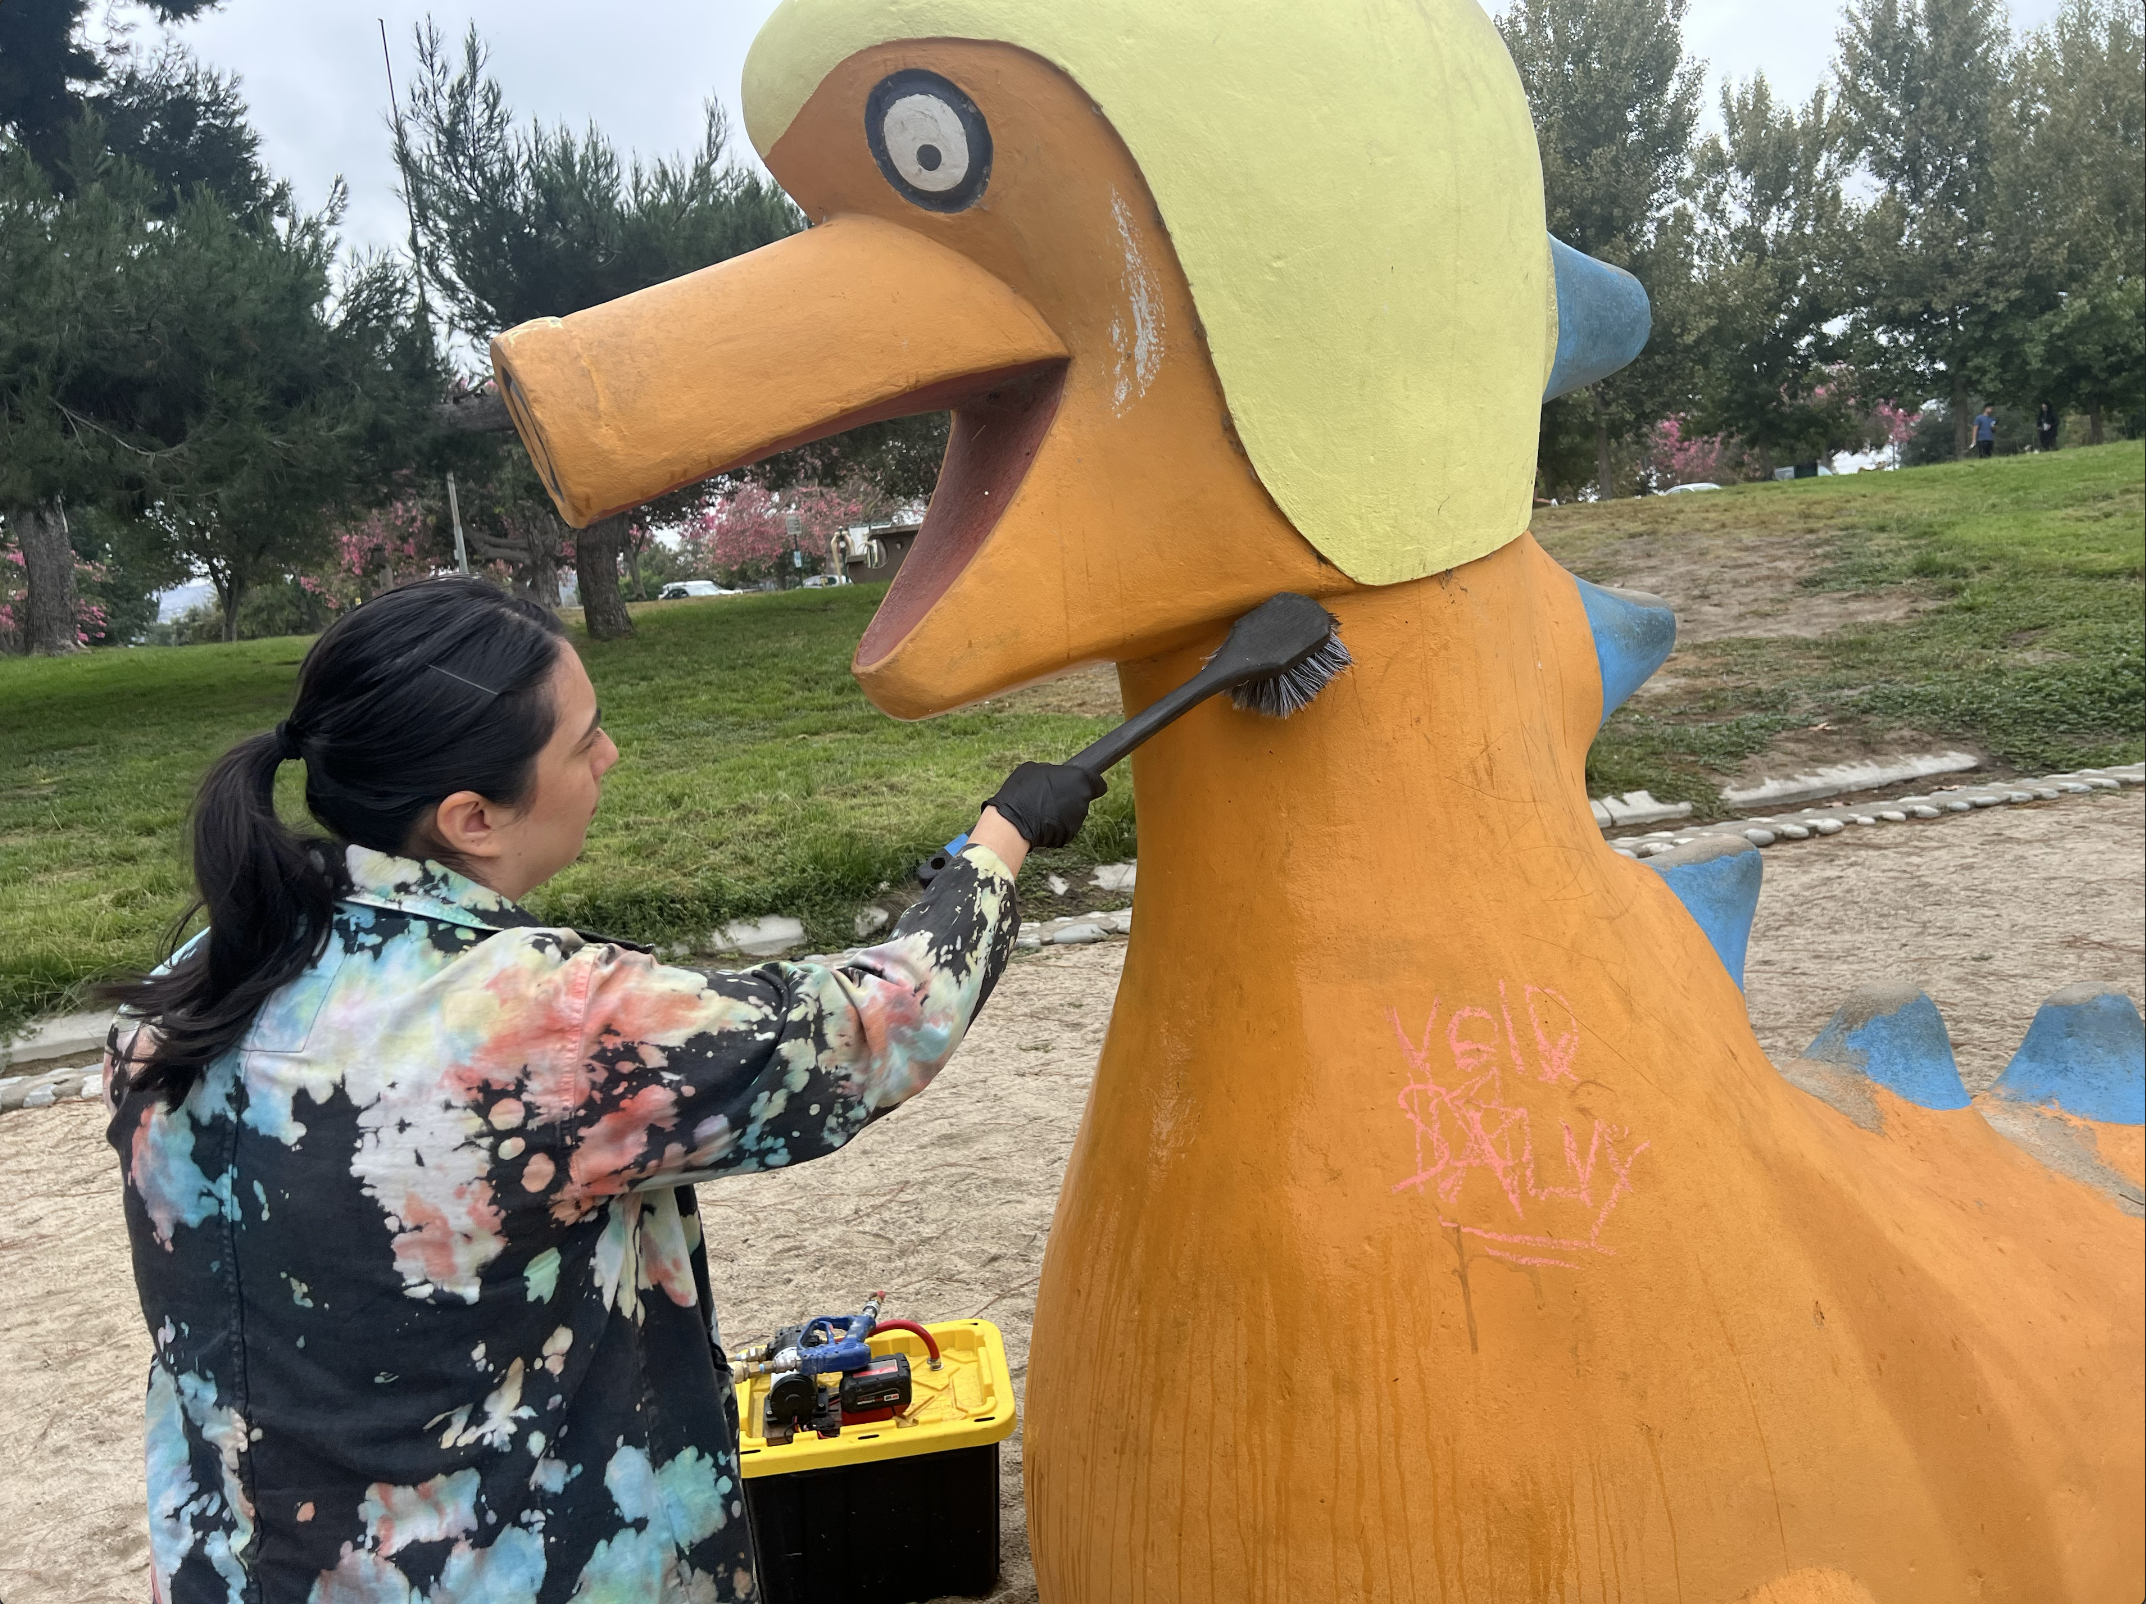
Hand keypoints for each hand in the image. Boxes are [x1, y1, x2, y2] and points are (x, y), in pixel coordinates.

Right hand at [982, 762, 1105, 850]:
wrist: (1014, 822)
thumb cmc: (1023, 790)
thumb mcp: (1034, 768)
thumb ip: (1051, 771)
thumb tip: (1053, 774)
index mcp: (1080, 780)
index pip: (1099, 783)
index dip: (1090, 783)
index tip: (1079, 784)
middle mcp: (1084, 801)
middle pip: (1083, 798)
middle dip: (1071, 797)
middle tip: (1051, 796)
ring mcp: (1077, 820)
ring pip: (1073, 813)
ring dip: (1062, 811)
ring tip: (1041, 809)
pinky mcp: (1069, 836)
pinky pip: (1064, 827)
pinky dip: (1056, 826)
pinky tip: (1040, 822)